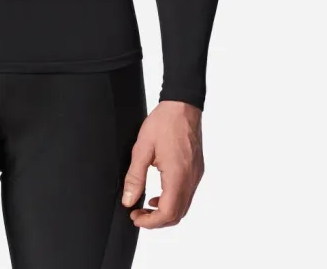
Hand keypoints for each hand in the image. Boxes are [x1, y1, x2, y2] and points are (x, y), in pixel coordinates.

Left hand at [120, 100, 203, 228]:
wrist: (183, 105)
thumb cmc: (164, 122)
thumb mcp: (142, 148)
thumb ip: (135, 176)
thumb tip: (129, 200)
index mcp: (178, 175)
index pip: (167, 213)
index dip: (150, 222)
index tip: (135, 217)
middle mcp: (191, 179)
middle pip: (177, 215)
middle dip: (157, 221)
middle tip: (137, 214)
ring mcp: (196, 175)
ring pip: (183, 206)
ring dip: (165, 212)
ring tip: (145, 206)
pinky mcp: (197, 170)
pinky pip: (187, 195)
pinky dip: (173, 201)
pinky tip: (158, 194)